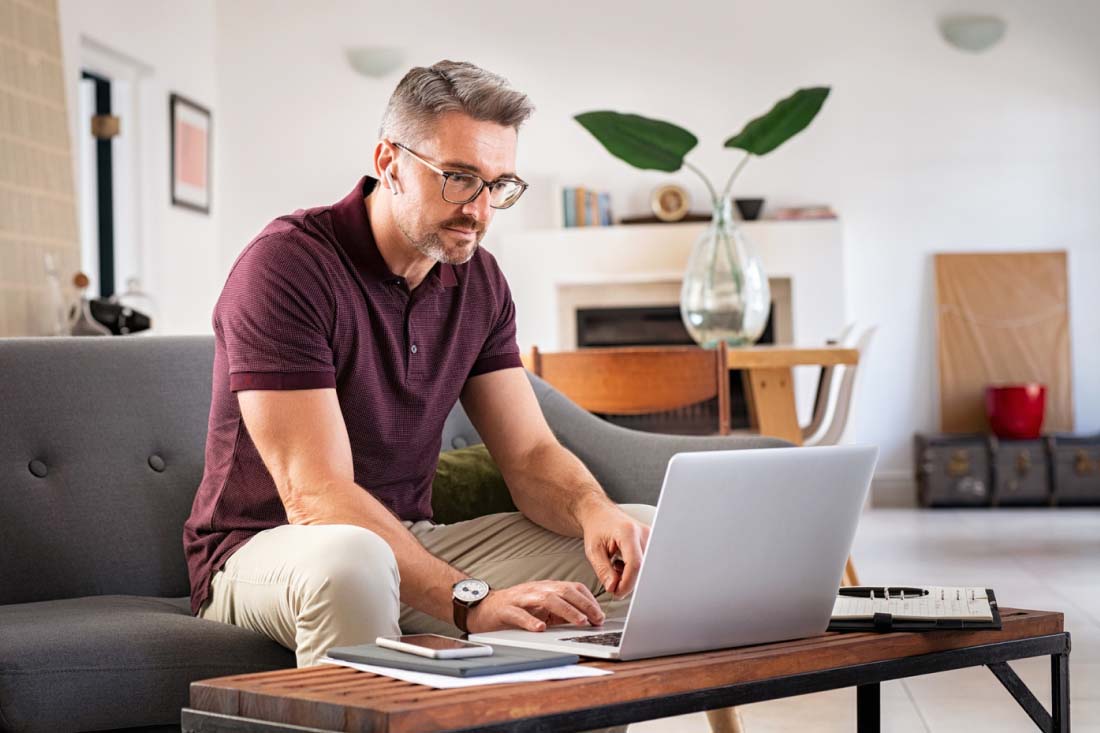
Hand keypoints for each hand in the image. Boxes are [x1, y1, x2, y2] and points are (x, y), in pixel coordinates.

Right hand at [465, 580, 604, 632]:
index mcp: (546, 589)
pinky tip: (540, 629)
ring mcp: (521, 598)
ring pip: (547, 599)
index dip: (588, 600)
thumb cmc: (514, 609)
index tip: (600, 615)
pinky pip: (519, 614)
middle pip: (564, 591)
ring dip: (566, 610)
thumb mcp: (541, 609)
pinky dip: (531, 621)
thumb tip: (585, 620)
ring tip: (579, 621)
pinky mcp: (505, 609)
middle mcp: (536, 590)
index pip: (572, 588)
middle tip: (596, 619)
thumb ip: (560, 612)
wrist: (482, 607)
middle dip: (583, 605)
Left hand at [581, 505, 650, 598]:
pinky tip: (624, 563)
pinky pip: (648, 564)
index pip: (635, 564)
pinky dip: (635, 570)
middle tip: (612, 579)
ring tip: (616, 566)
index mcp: (628, 532)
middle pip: (643, 568)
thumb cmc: (597, 528)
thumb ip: (603, 570)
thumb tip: (614, 588)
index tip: (617, 592)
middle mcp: (645, 533)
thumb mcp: (593, 551)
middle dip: (628, 581)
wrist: (602, 514)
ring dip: (631, 575)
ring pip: (646, 569)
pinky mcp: (654, 543)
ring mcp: (652, 538)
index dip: (627, 583)